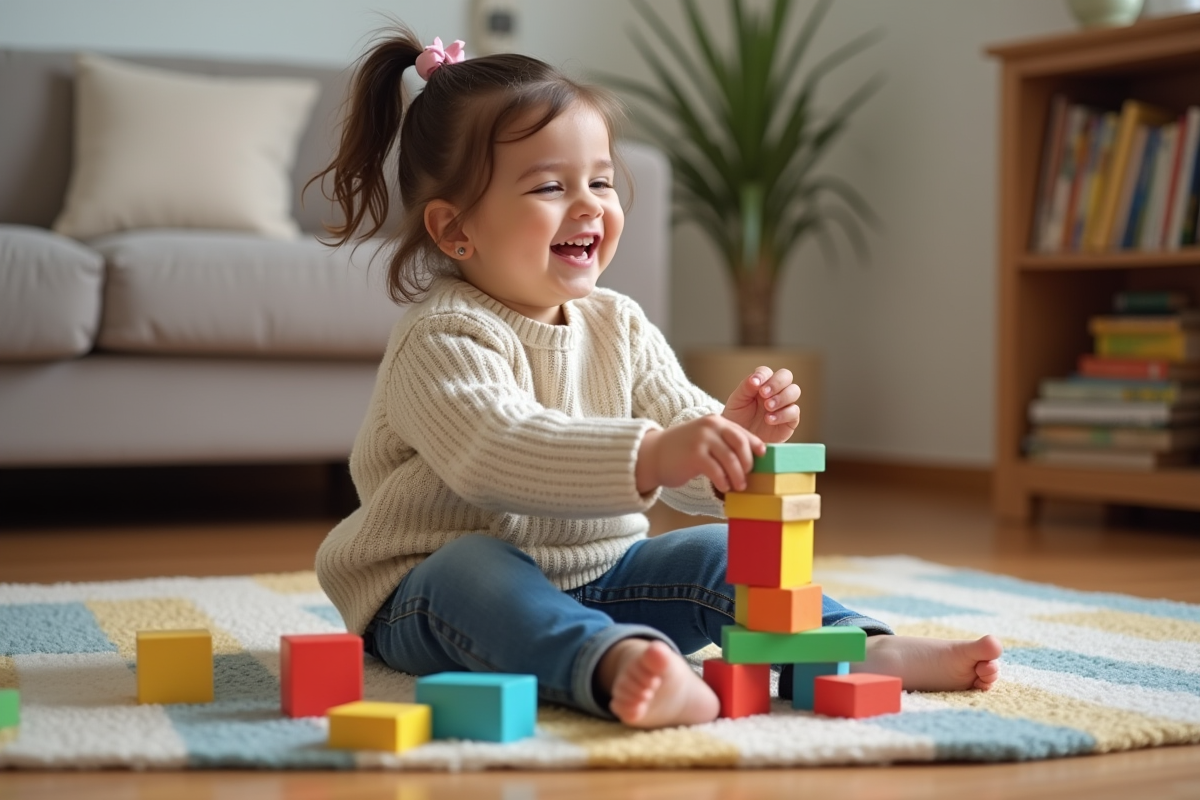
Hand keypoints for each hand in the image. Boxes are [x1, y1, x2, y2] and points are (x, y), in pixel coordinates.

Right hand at [636, 415, 764, 493]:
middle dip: (748, 462)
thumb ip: (722, 443)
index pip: (743, 433)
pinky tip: (724, 487)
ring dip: (738, 475)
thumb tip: (749, 460)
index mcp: (716, 421)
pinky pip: (717, 470)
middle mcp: (710, 426)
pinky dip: (724, 481)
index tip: (762, 459)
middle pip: (740, 444)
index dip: (755, 447)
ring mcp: (702, 439)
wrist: (653, 454)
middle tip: (748, 476)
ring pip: (730, 459)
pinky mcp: (694, 455)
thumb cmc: (682, 451)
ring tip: (739, 486)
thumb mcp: (704, 439)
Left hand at [721, 366, 800, 442]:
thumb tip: (755, 379)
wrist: (741, 439)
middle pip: (786, 376)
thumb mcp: (737, 400)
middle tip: (764, 394)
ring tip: (767, 407)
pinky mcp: (790, 419)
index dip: (763, 375)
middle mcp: (776, 391)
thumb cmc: (738, 417)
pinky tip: (769, 419)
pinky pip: (794, 412)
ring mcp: (785, 404)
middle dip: (776, 383)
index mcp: (762, 383)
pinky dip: (783, 414)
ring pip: (794, 391)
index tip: (755, 384)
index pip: (767, 372)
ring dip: (781, 397)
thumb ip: (746, 388)